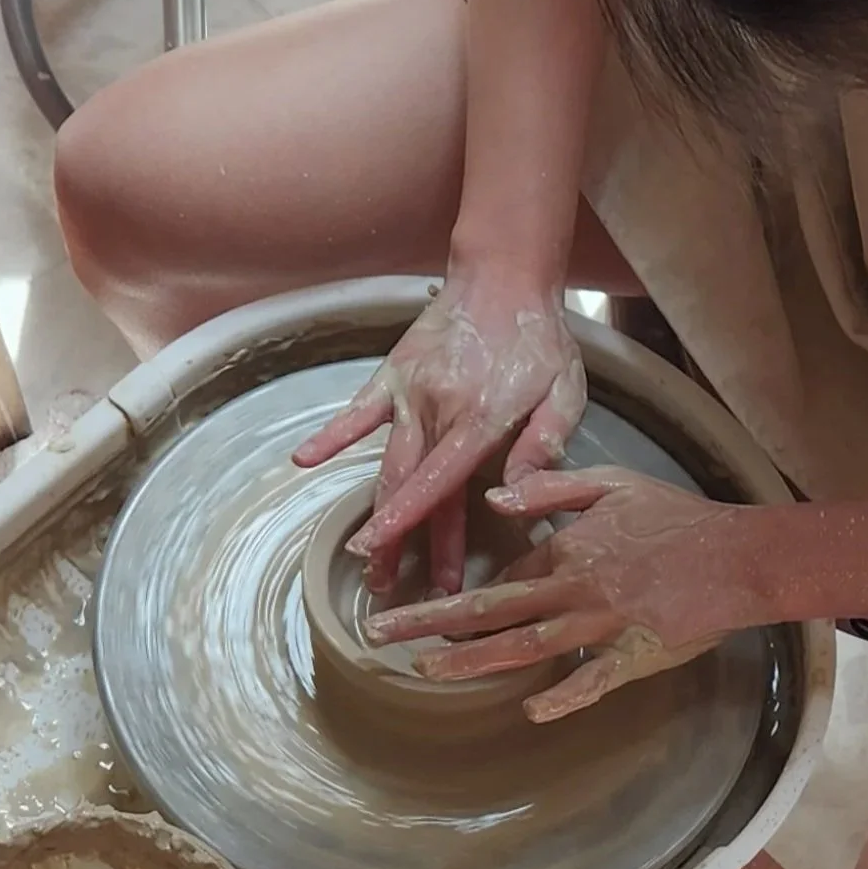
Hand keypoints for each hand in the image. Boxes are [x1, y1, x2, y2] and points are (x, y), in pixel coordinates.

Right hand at [293, 279, 585, 594]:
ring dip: (375, 512)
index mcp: (479, 419)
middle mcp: (435, 409)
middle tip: (389, 590)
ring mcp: (408, 393)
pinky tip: (302, 462)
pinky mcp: (392, 376)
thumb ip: (542, 445)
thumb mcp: (565, 394)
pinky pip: (357, 412)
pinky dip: (330, 436)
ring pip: (386, 464)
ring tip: (363, 556)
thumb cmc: (541, 341)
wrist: (504, 279)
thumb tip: (516, 494)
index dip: (415, 525)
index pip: (440, 483)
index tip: (390, 556)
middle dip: (398, 542)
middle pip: (411, 487)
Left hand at [361, 466, 775, 720]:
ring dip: (470, 659)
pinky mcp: (634, 656)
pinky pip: (594, 680)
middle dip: (429, 622)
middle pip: (491, 608)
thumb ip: (552, 487)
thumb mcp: (614, 483)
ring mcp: (602, 626)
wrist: (739, 556)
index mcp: (567, 548)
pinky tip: (532, 710)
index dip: (457, 590)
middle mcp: (573, 589)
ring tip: (426, 671)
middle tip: (379, 635)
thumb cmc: (682, 518)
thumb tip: (497, 499)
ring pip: (524, 645)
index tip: (417, 606)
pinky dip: (564, 696)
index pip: (504, 572)